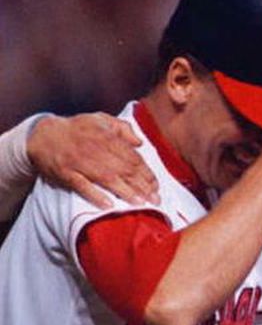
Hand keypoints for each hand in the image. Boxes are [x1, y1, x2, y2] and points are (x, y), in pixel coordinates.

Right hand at [27, 113, 158, 208]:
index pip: (133, 158)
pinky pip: (82, 186)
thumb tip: (140, 142)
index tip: (156, 186)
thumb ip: (123, 129)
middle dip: (142, 186)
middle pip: (124, 170)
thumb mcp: (101, 119)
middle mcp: (95, 150)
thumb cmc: (76, 128)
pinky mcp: (66, 173)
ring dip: (125, 192)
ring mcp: (80, 162)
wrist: (43, 134)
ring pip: (107, 179)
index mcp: (107, 137)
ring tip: (140, 204)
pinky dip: (95, 195)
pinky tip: (109, 205)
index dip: (146, 173)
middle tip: (155, 200)